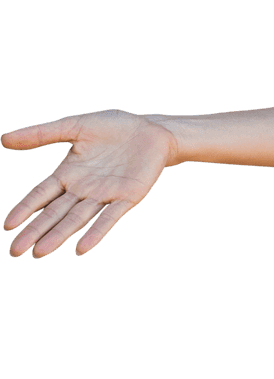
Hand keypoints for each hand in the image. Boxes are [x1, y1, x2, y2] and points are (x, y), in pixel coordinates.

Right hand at [3, 110, 178, 257]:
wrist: (153, 129)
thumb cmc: (115, 127)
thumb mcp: (76, 126)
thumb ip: (42, 133)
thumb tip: (3, 139)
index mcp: (68, 173)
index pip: (41, 195)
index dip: (25, 209)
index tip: (9, 225)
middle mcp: (83, 188)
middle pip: (54, 213)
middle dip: (36, 231)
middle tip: (16, 251)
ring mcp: (104, 195)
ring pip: (77, 219)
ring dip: (59, 235)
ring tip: (41, 252)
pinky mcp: (127, 197)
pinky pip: (109, 217)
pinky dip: (96, 232)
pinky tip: (82, 247)